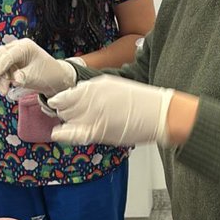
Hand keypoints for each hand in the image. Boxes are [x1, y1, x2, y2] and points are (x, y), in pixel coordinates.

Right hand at [0, 39, 76, 96]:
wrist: (54, 77)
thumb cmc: (48, 75)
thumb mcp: (36, 77)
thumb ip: (24, 77)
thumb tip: (14, 79)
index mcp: (25, 46)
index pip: (7, 55)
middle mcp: (16, 47)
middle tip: (2, 88)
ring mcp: (11, 54)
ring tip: (4, 90)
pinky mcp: (9, 62)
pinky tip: (4, 87)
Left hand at [47, 76, 173, 146]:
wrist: (159, 114)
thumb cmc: (143, 102)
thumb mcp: (116, 87)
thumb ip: (96, 91)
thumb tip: (79, 97)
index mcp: (96, 85)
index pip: (67, 94)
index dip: (63, 102)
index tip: (63, 106)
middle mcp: (91, 97)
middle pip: (65, 107)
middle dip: (66, 113)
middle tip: (74, 118)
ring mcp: (93, 113)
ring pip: (66, 119)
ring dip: (68, 123)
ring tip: (77, 126)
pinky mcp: (97, 130)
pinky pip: (72, 133)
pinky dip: (63, 134)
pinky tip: (59, 134)